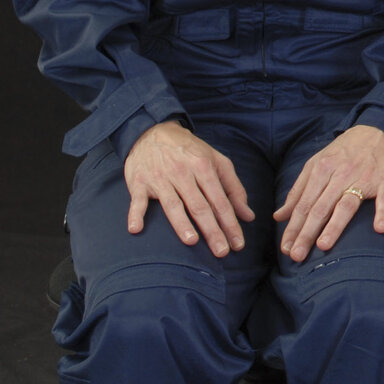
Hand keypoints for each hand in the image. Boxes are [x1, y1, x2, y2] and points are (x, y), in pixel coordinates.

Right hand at [122, 120, 253, 256]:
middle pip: (200, 206)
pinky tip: (136, 229)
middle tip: (222, 251)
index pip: (220, 200)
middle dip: (212, 230)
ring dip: (181, 224)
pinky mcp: (139, 183)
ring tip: (192, 242)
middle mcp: (183, 173)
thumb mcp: (217, 161)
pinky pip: (137, 200)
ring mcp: (160, 178)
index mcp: (204, 167)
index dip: (230, 223)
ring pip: (173, 204)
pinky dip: (135, 214)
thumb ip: (234, 188)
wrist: (153, 132)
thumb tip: (248, 216)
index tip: (238, 244)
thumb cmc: (190, 151)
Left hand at [274, 124, 383, 262]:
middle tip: (296, 256)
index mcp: (321, 169)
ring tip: (323, 246)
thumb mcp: (318, 163)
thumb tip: (279, 216)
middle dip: (306, 233)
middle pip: (320, 208)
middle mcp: (341, 174)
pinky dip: (382, 212)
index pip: (304, 204)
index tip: (285, 248)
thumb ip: (299, 190)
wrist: (382, 130)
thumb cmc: (347, 151)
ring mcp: (365, 177)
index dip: (293, 228)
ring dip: (335, 225)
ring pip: (346, 204)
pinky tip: (379, 228)